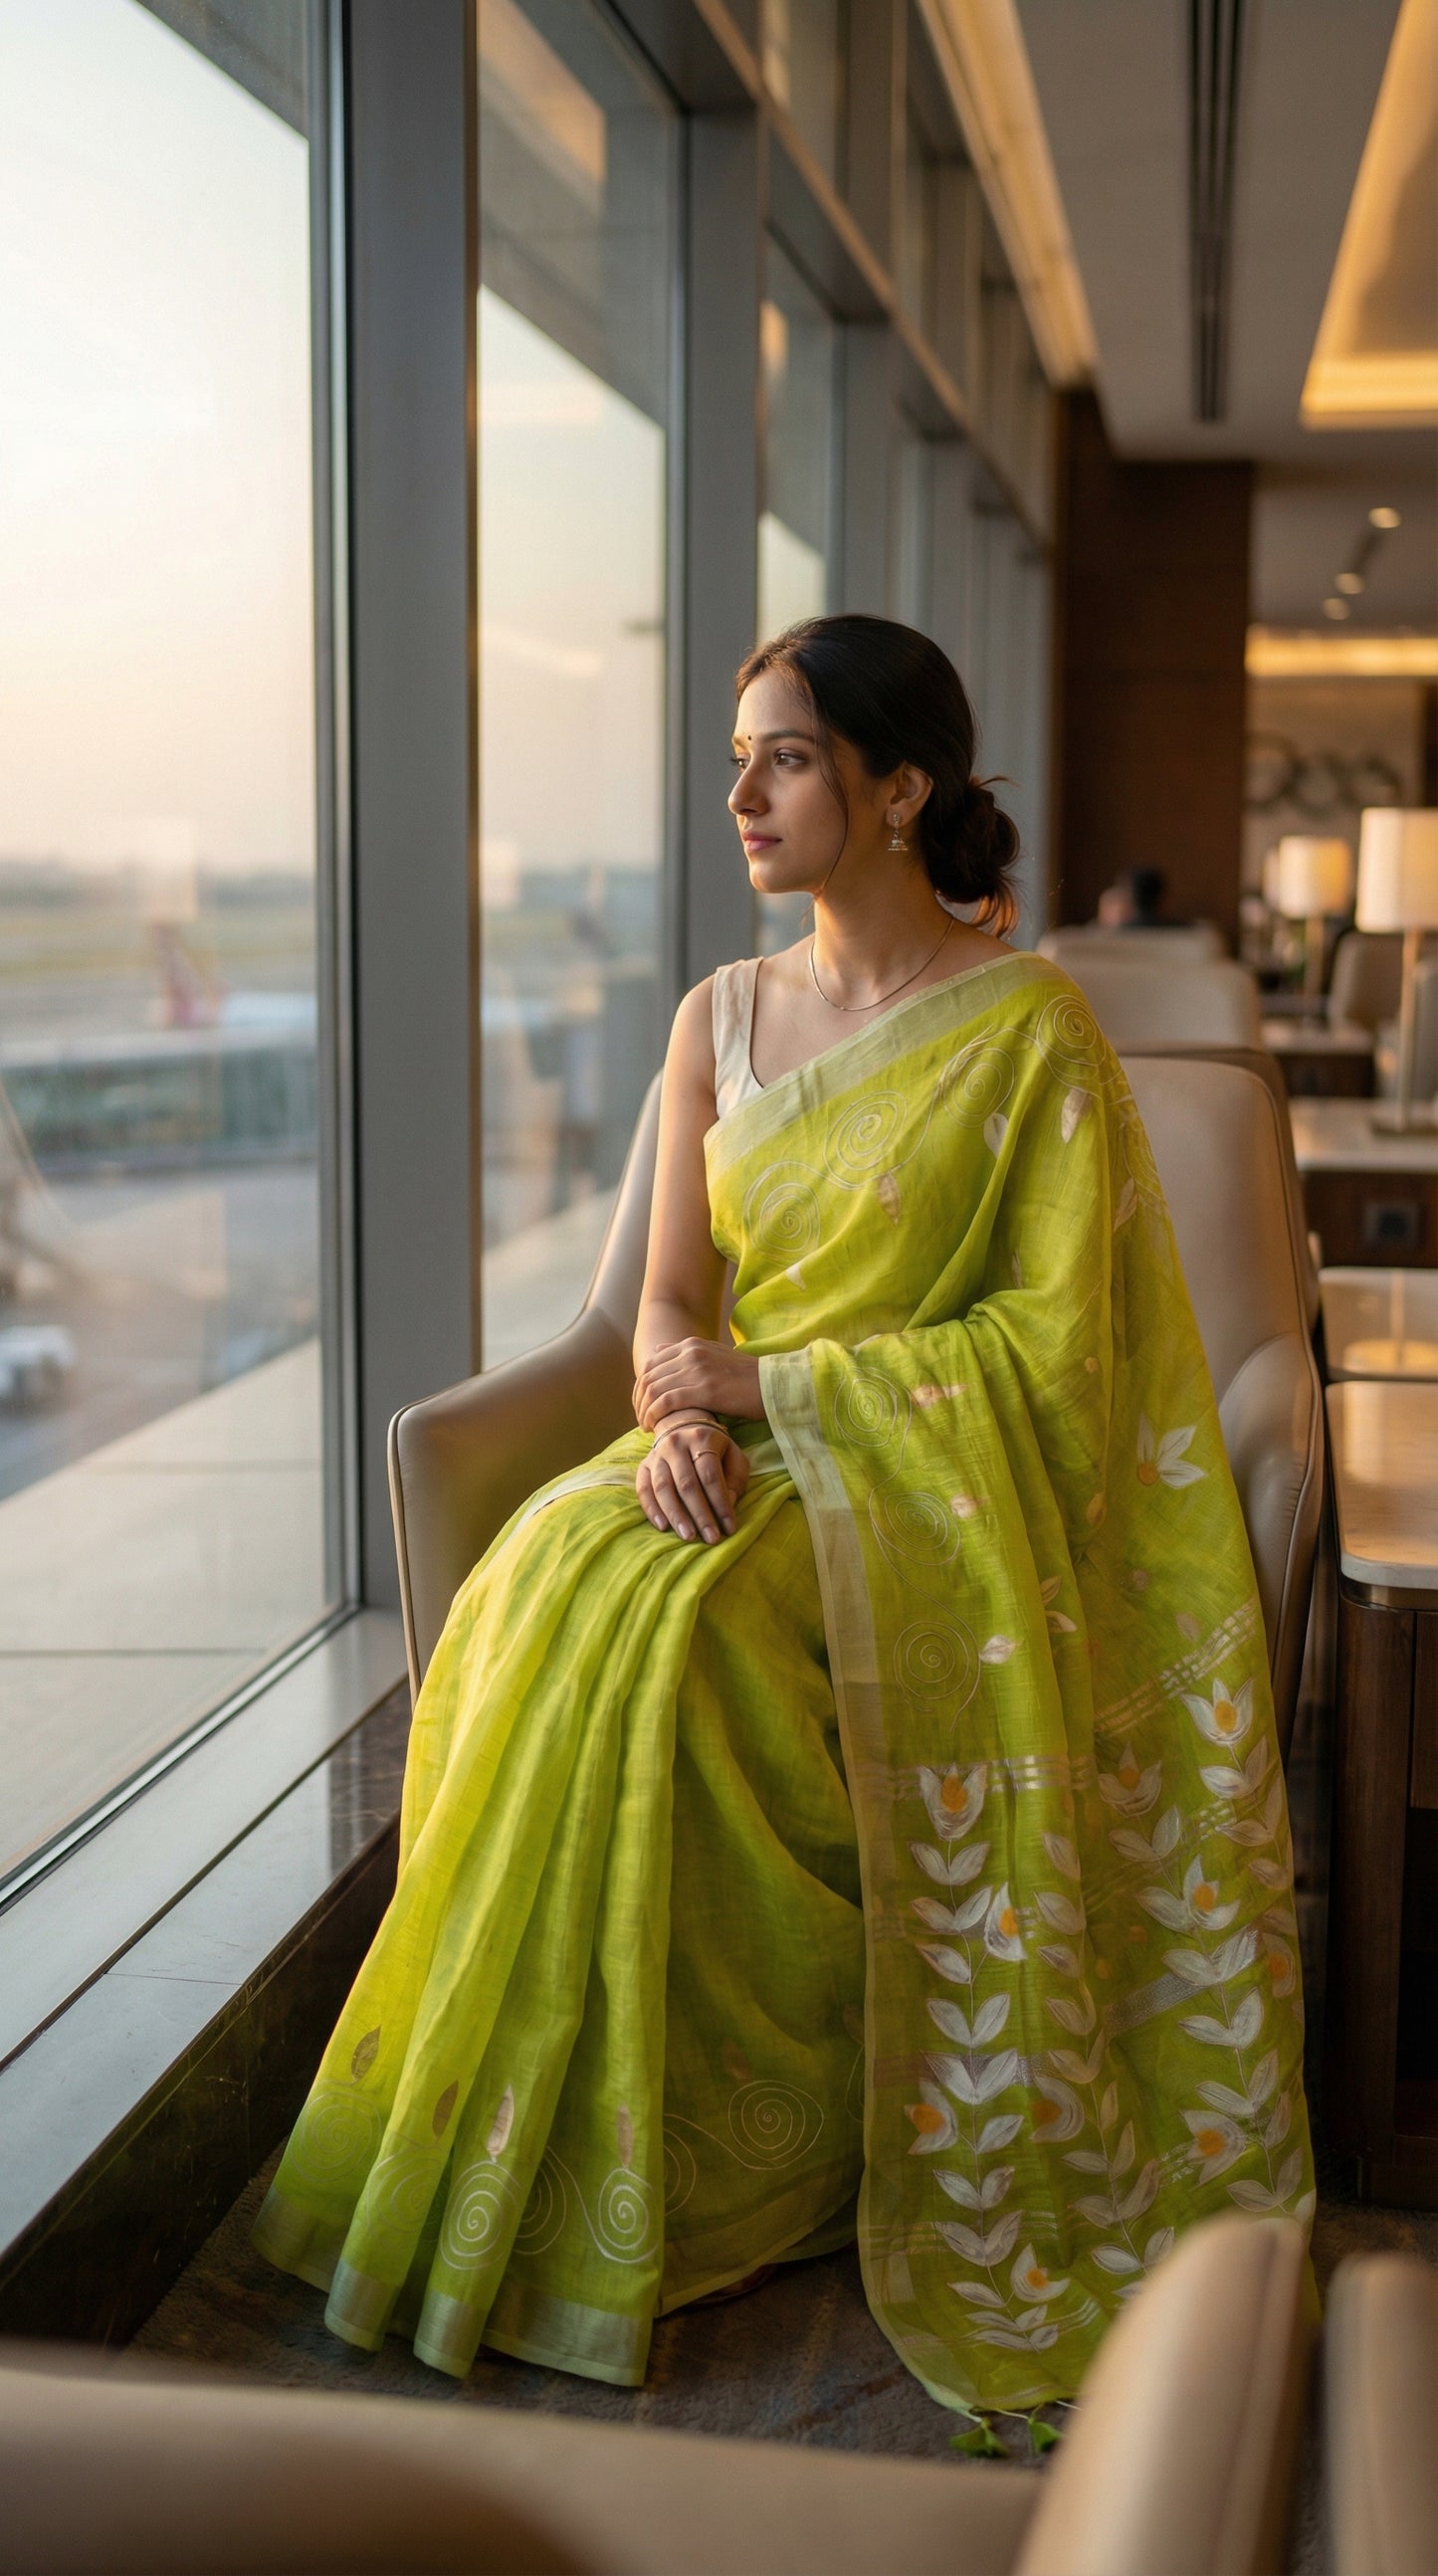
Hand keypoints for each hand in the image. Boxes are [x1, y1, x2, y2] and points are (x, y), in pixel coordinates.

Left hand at [633, 1338, 765, 1430]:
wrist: (775, 1384)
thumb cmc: (748, 1377)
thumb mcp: (716, 1356)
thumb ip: (689, 1354)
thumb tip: (660, 1350)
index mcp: (692, 1344)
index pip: (652, 1364)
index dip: (641, 1387)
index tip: (643, 1405)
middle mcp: (691, 1352)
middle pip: (648, 1377)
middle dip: (639, 1401)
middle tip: (642, 1419)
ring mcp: (697, 1369)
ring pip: (654, 1390)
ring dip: (645, 1411)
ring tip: (647, 1427)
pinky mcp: (705, 1389)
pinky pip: (667, 1401)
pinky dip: (655, 1416)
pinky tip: (656, 1428)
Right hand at [637, 1420, 751, 1543]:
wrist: (682, 1424)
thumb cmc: (714, 1447)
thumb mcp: (733, 1456)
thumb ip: (735, 1479)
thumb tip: (727, 1505)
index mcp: (702, 1438)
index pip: (711, 1476)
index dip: (721, 1504)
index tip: (729, 1528)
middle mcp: (676, 1444)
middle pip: (687, 1484)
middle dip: (700, 1515)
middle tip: (710, 1538)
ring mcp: (657, 1454)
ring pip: (663, 1488)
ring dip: (676, 1515)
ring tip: (688, 1536)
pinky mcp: (644, 1465)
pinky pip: (643, 1489)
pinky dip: (651, 1509)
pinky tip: (663, 1526)